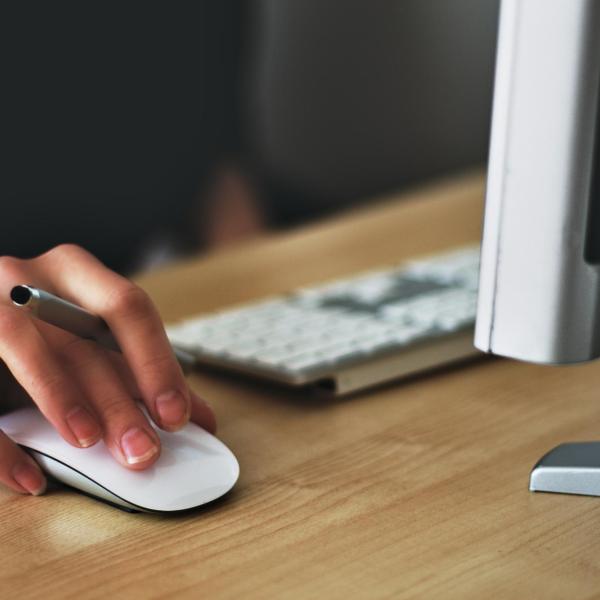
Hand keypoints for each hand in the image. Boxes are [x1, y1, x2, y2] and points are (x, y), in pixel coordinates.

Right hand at [0, 244, 215, 495]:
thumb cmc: (45, 330)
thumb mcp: (90, 341)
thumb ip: (141, 374)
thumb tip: (199, 417)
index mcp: (76, 273)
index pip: (128, 307)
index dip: (155, 361)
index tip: (176, 414)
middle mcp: (29, 280)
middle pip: (81, 336)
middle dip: (117, 398)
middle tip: (142, 449)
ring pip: (23, 344)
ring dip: (61, 398)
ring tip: (89, 443)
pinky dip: (1, 444)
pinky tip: (29, 477)